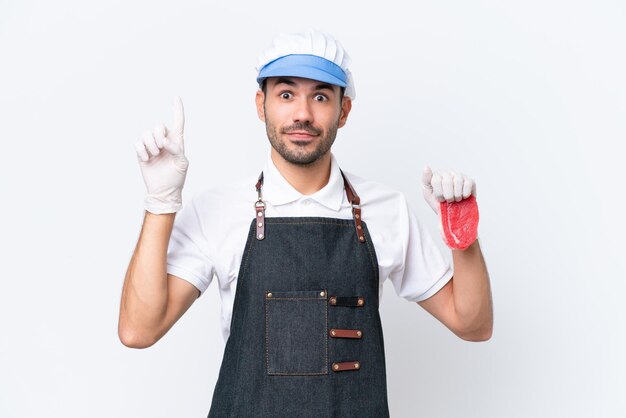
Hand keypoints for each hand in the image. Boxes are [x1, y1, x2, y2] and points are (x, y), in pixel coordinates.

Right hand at [135, 97, 188, 213]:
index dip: (177, 110)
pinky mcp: (141, 152)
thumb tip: (165, 141)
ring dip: (150, 145)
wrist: (164, 191)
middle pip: (158, 126)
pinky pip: (137, 143)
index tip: (176, 97)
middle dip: (158, 136)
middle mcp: (163, 141)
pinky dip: (142, 151)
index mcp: (176, 141)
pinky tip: (147, 160)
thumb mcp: (182, 163)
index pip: (177, 122)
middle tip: (161, 148)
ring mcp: (151, 146)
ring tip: (154, 156)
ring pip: (146, 134)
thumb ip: (177, 150)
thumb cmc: (176, 177)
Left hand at [421, 166, 475, 214]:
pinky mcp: (469, 180)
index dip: (439, 193)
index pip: (436, 180)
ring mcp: (458, 175)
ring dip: (456, 195)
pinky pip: (468, 184)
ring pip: (458, 181)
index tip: (440, 198)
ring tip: (455, 199)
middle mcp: (447, 173)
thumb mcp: (428, 193)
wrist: (451, 213)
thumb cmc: (439, 202)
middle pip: (447, 181)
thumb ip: (426, 180)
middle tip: (448, 200)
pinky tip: (463, 197)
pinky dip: (465, 193)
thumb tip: (426, 167)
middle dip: (448, 195)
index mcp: (436, 175)